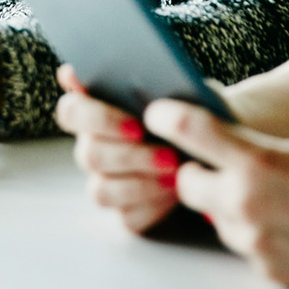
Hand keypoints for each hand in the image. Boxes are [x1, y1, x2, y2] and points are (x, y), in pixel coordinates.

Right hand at [54, 64, 180, 232]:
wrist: (217, 144)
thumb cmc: (188, 109)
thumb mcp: (171, 87)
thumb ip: (136, 77)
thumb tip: (94, 72)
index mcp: (95, 110)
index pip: (70, 112)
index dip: (96, 119)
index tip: (136, 124)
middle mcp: (93, 146)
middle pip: (88, 155)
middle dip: (131, 156)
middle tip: (169, 154)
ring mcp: (106, 181)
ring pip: (101, 191)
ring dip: (141, 184)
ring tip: (176, 174)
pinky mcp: (127, 212)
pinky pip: (127, 217)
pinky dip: (154, 207)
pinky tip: (175, 193)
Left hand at [144, 98, 288, 288]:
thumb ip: (263, 148)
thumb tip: (239, 151)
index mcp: (256, 158)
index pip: (188, 129)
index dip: (166, 117)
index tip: (157, 113)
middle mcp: (246, 201)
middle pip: (186, 183)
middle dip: (197, 173)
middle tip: (215, 166)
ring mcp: (256, 241)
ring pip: (215, 219)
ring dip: (229, 207)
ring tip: (273, 199)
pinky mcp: (270, 271)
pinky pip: (246, 247)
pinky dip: (257, 235)